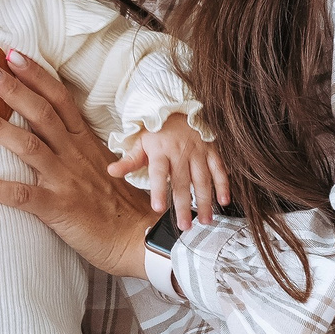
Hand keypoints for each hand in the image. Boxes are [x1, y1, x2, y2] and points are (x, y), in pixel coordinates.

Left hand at [0, 50, 156, 279]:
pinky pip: (19, 195)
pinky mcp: (57, 207)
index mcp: (84, 142)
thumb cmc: (118, 204)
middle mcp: (74, 154)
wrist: (138, 238)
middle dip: (12, 88)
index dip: (36, 75)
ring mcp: (65, 180)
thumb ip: (77, 146)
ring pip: (28, 145)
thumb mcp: (102, 164)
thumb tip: (51, 130)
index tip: (12, 54)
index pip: (59, 99)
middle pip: (41, 113)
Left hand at [108, 112, 228, 231]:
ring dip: (205, 201)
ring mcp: (198, 151)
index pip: (158, 173)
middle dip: (184, 205)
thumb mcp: (140, 143)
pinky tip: (223, 201)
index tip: (158, 208)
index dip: (158, 190)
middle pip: (182, 182)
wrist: (178, 108)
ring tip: (205, 220)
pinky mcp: (212, 150)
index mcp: (160, 150)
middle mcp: (180, 152)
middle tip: (185, 226)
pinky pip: (219, 169)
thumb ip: (129, 161)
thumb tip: (111, 171)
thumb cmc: (157, 131)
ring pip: (203, 179)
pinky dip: (223, 185)